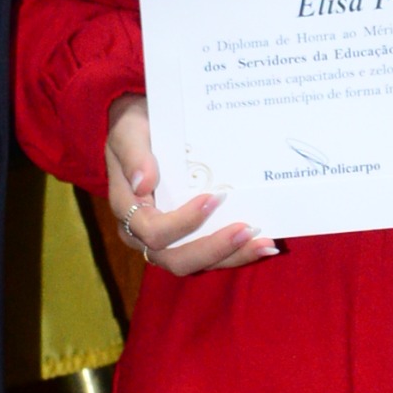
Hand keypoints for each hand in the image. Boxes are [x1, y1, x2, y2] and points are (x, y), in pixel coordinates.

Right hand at [105, 97, 277, 275]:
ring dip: (233, 256)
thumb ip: (134, 155)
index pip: (153, 232)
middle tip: (246, 229)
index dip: (183, 223)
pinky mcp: (188, 239)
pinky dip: (237, 252)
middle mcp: (144, 234)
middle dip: (214, 249)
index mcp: (128, 211)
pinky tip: (264, 244)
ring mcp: (167, 241)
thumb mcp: (128, 131)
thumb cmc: (135, 128)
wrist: (143, 128)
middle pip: (176, 260)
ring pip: (198, 263)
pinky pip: (211, 256)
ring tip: (265, 244)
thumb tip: (143, 183)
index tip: (213, 198)